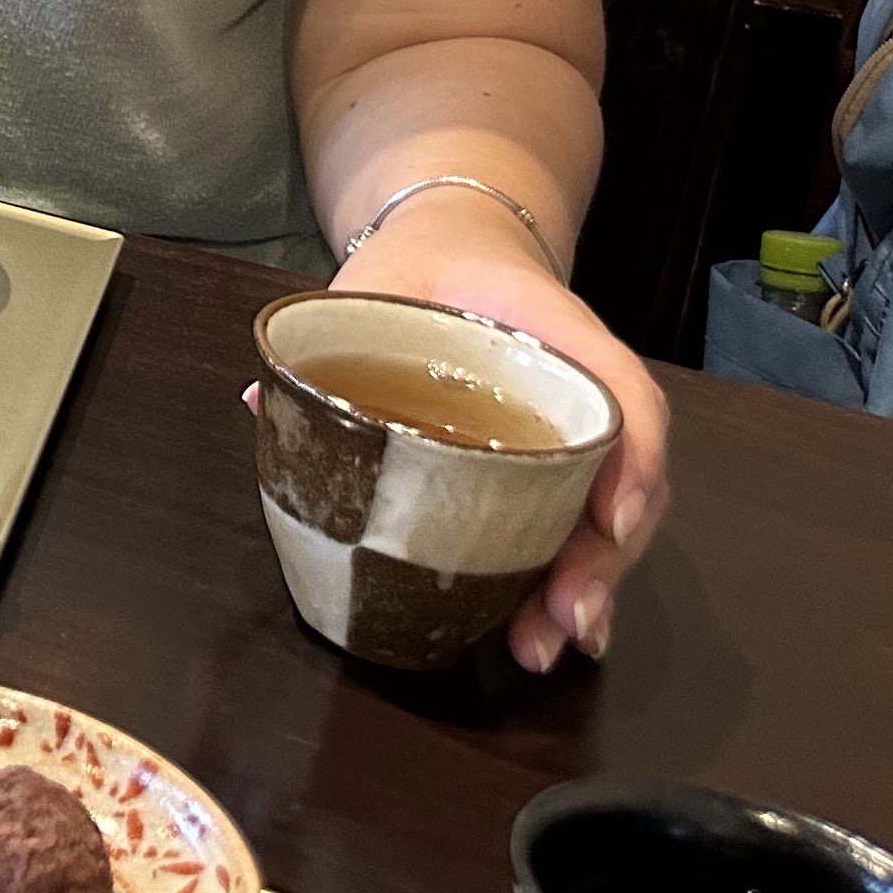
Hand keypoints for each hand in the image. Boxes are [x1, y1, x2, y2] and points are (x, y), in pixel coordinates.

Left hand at [329, 199, 669, 672]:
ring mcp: (576, 436)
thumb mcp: (381, 279)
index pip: (622, 394)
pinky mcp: (553, 471)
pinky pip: (574, 529)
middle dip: (601, 562)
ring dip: (584, 590)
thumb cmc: (425, 268)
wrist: (454, 247)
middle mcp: (584, 393)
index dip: (630, 461)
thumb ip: (333, 328)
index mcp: (556, 334)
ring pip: (607, 521)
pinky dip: (563, 583)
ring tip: (541, 646)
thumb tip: (262, 399)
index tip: (606, 522)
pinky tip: (540, 632)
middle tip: (563, 620)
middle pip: (624, 482)